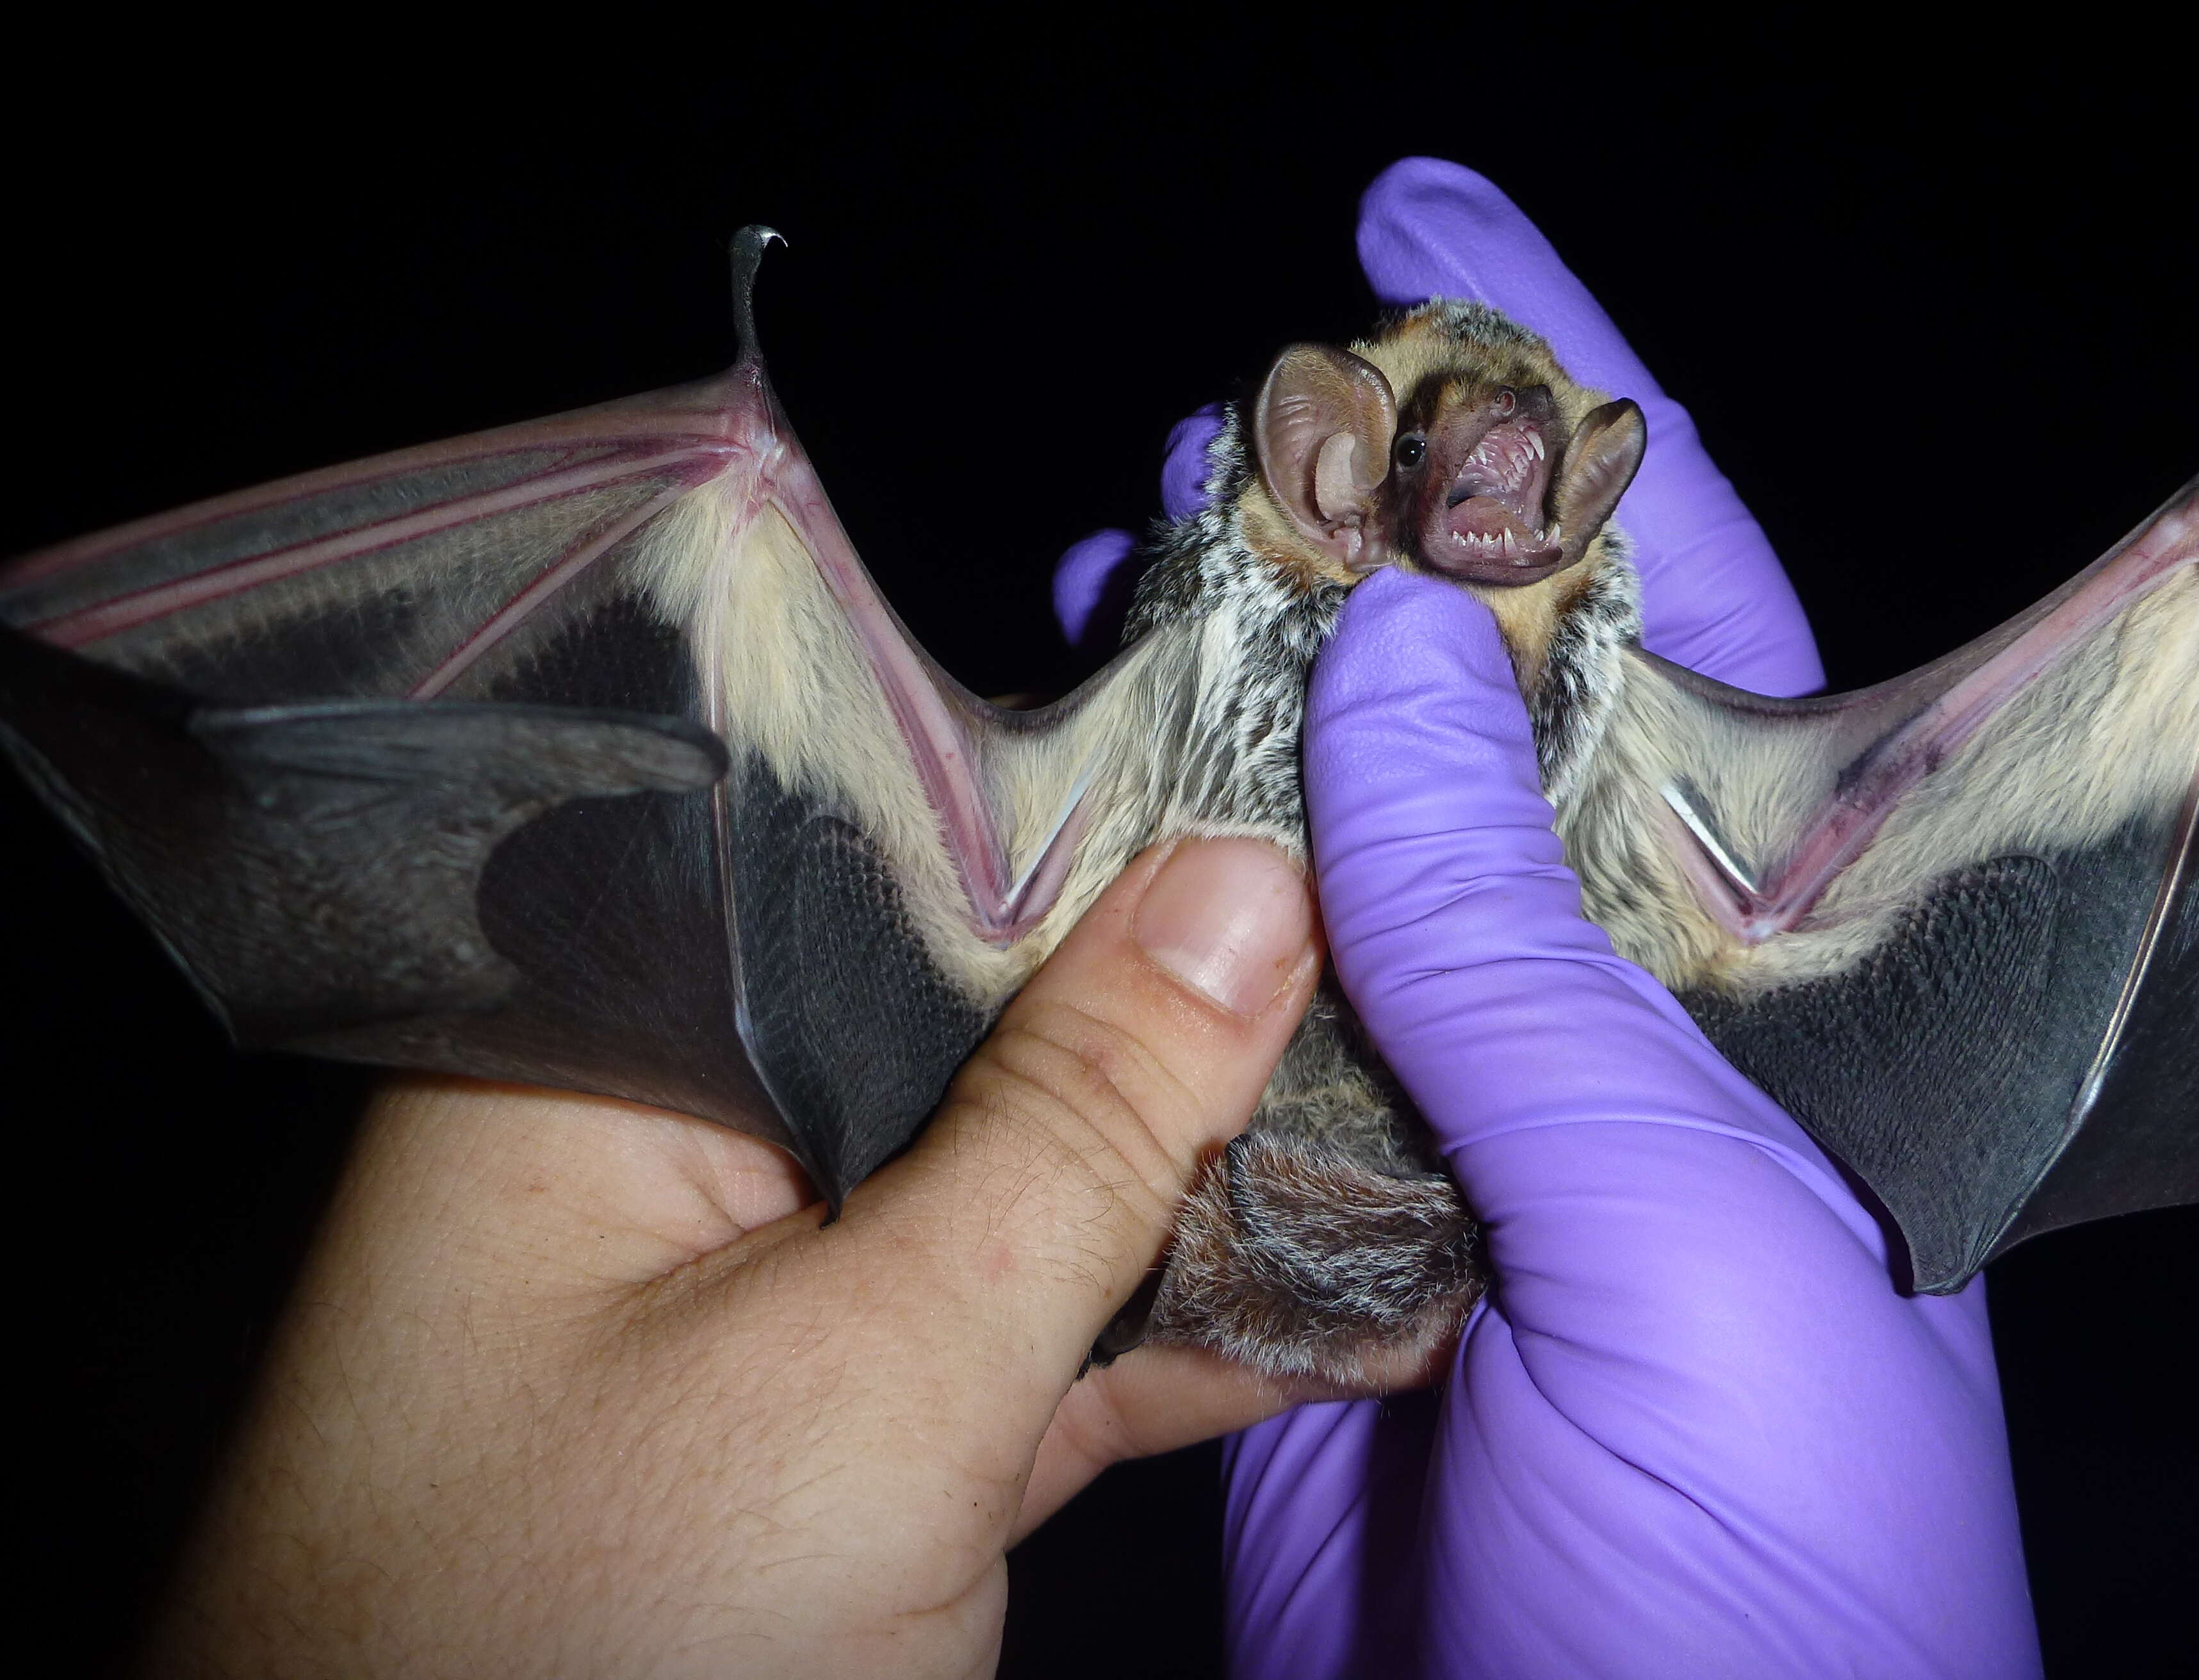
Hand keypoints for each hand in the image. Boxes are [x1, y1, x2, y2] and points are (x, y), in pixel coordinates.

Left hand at [150, 837, 1329, 1678]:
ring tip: (1428, 1083)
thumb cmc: (590, 1665)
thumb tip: (1247, 884)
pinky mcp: (849, 1455)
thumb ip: (1071, 1127)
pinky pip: (1038, 1343)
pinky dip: (1184, 1329)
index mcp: (605, 1065)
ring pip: (1024, 1187)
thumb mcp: (870, 1381)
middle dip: (1183, 1000)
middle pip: (969, 1019)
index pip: (876, 858)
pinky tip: (1360, 1287)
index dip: (1100, 823)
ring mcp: (770, 1312)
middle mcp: (679, 1157)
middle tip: (1416, 932)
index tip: (1307, 785)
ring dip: (1213, 1175)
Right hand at [1209, 162, 2034, 1675]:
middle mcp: (1597, 1024)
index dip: (1566, 413)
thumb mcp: (1705, 1253)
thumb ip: (1538, 966)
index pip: (1682, 621)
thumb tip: (1395, 668)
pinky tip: (1052, 802)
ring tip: (1119, 539)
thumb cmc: (1788, 1595)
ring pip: (1314, 850)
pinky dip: (1125, 914)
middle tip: (1232, 391)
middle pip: (1466, 704)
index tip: (1435, 240)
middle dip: (1356, 527)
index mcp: (1755, 988)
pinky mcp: (1296, 1241)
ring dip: (1218, 695)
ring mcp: (1437, 1120)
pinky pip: (1198, 1034)